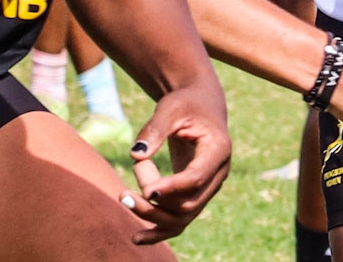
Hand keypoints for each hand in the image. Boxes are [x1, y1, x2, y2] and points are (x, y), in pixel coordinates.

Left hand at [121, 81, 231, 244]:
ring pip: (184, 216)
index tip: (145, 191)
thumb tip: (135, 155)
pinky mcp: (196, 194)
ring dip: (153, 216)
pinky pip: (180, 220)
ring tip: (124, 200)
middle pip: (189, 203)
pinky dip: (160, 230)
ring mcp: (209, 187)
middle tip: (123, 193)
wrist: (199, 105)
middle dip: (155, 203)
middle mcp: (218, 174)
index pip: (196, 178)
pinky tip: (137, 238)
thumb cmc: (184, 103)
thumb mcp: (169, 108)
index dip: (171, 187)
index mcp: (218, 150)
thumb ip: (154, 130)